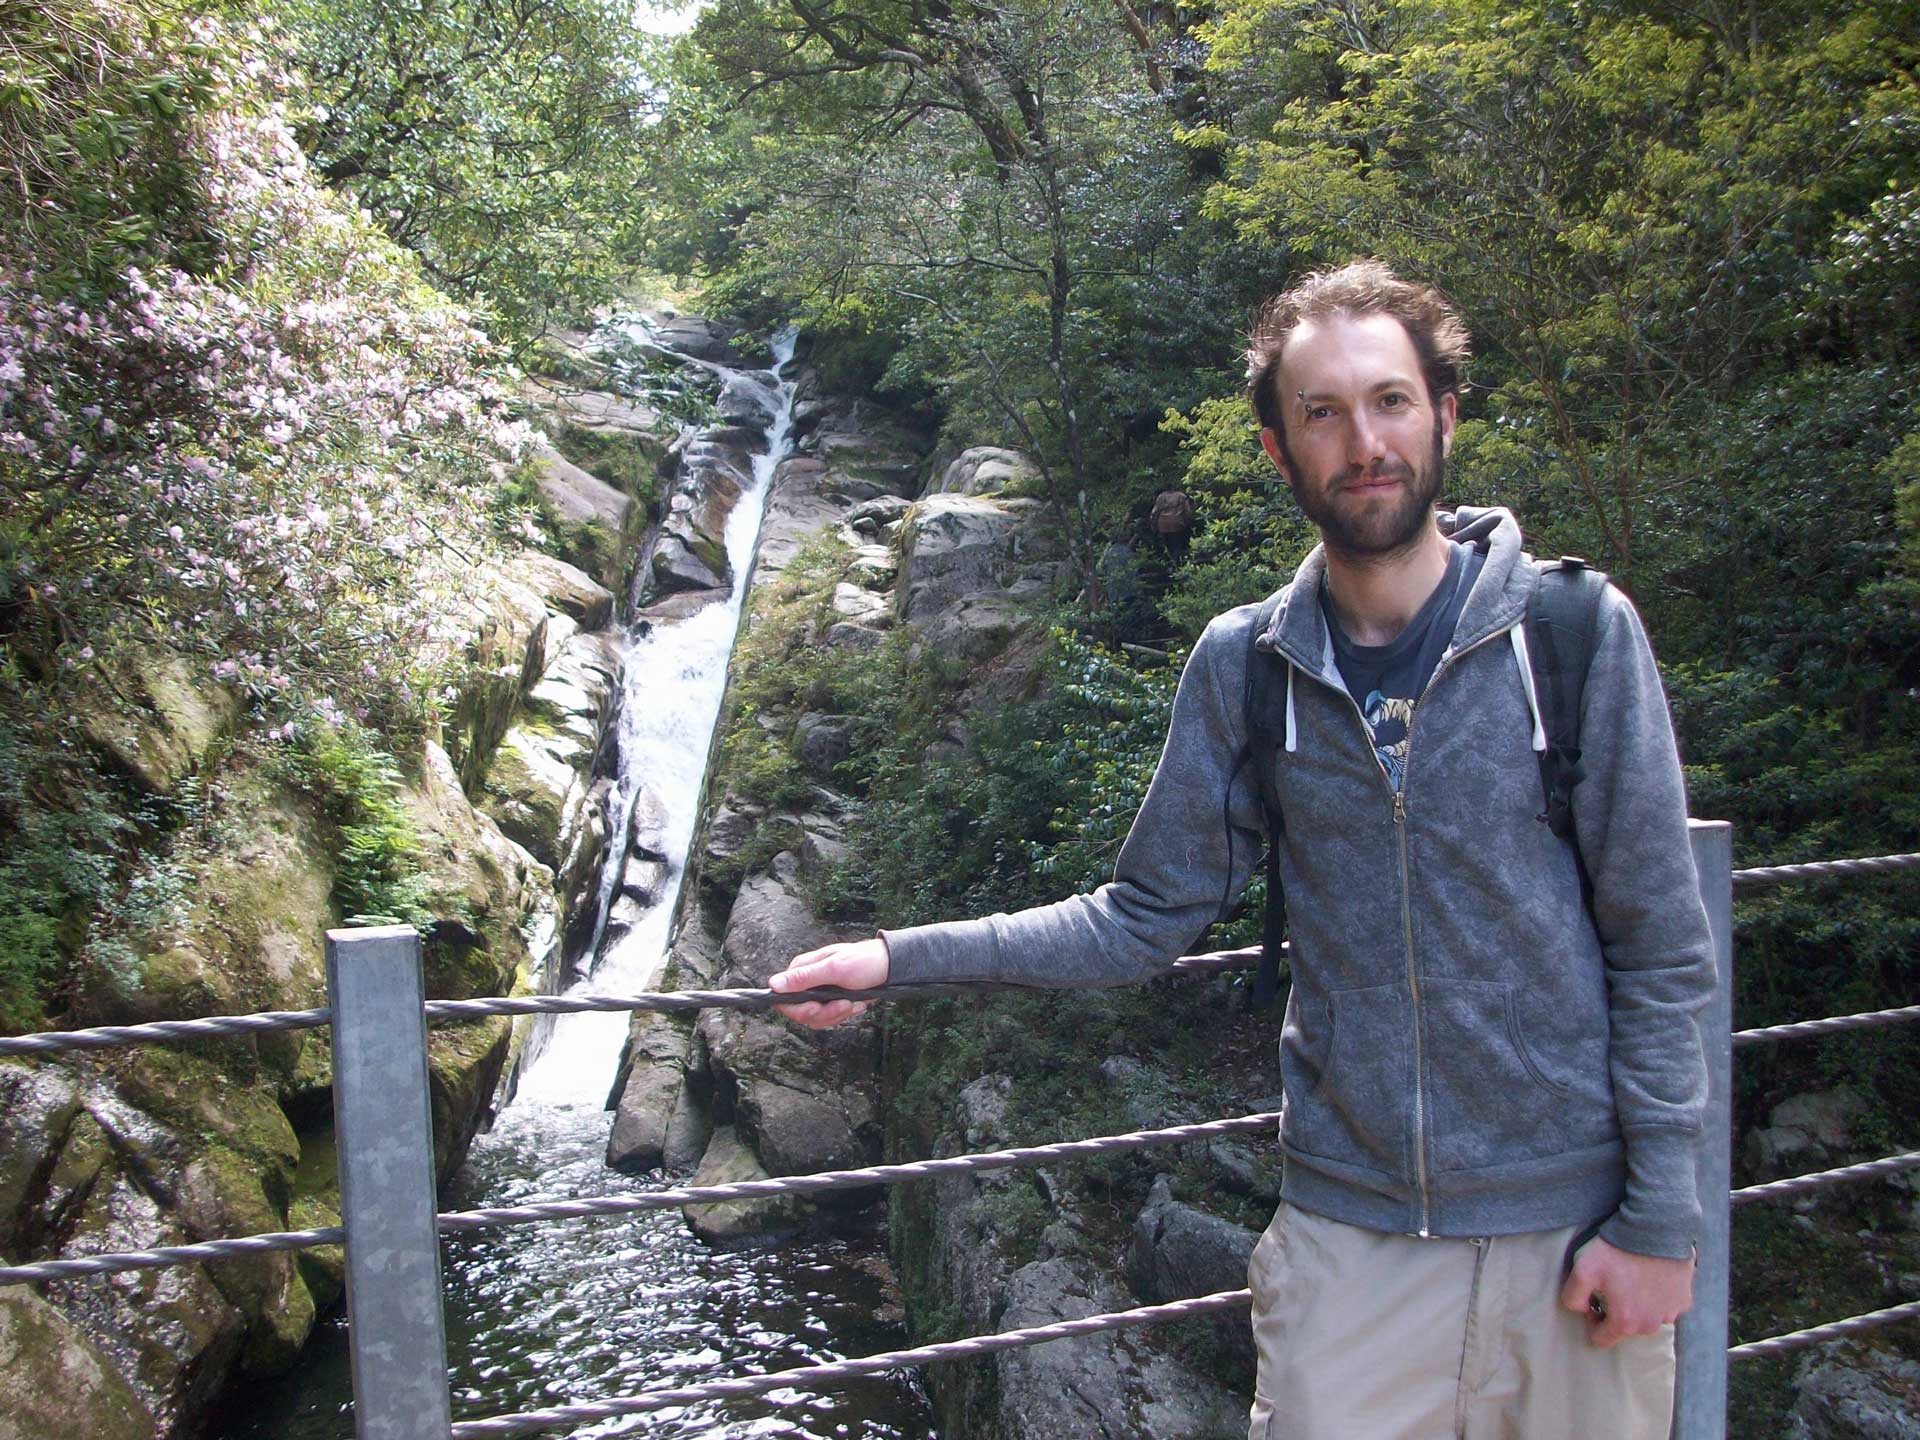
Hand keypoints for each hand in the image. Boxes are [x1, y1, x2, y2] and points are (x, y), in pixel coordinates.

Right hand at [767, 937, 889, 1028]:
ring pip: (817, 1019)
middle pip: (801, 1013)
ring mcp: (820, 993)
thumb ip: (804, 978)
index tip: (818, 1007)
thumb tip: (774, 984)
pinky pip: (830, 1018)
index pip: (784, 999)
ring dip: (838, 1015)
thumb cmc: (865, 961)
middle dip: (825, 1013)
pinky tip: (857, 1004)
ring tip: (854, 1002)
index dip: (799, 1009)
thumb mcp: (834, 968)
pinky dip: (845, 1014)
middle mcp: (808, 982)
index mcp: (802, 970)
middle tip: (844, 1004)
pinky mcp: (832, 1001)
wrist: (890, 967)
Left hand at [1559, 1235, 1693, 1348]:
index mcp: (1626, 1323)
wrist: (1655, 1229)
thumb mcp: (1581, 1271)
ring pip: (1648, 1317)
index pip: (1601, 1339)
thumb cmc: (1616, 1250)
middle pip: (1626, 1328)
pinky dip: (1658, 1294)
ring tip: (1632, 1276)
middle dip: (1617, 1310)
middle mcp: (1651, 1326)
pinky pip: (1666, 1304)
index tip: (1593, 1299)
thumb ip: (1572, 1298)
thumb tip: (1582, 1309)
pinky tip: (1651, 1274)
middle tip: (1613, 1283)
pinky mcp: (1684, 1299)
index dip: (1592, 1320)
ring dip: (1639, 1303)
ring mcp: (1671, 1313)